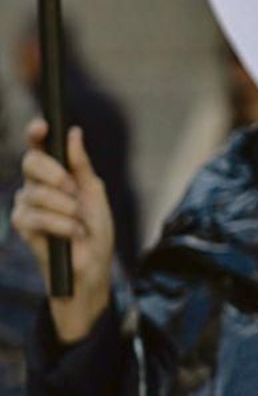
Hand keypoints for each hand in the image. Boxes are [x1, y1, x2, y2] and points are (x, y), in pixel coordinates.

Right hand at [10, 120, 113, 341]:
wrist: (92, 268)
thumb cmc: (95, 232)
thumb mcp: (94, 195)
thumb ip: (81, 166)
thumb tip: (73, 133)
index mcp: (55, 176)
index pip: (39, 149)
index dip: (37, 134)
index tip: (43, 126)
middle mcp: (36, 187)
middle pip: (31, 163)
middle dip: (56, 174)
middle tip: (74, 191)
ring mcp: (26, 206)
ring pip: (36, 192)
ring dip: (66, 208)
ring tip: (79, 223)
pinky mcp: (23, 227)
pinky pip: (35, 216)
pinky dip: (61, 225)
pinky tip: (72, 234)